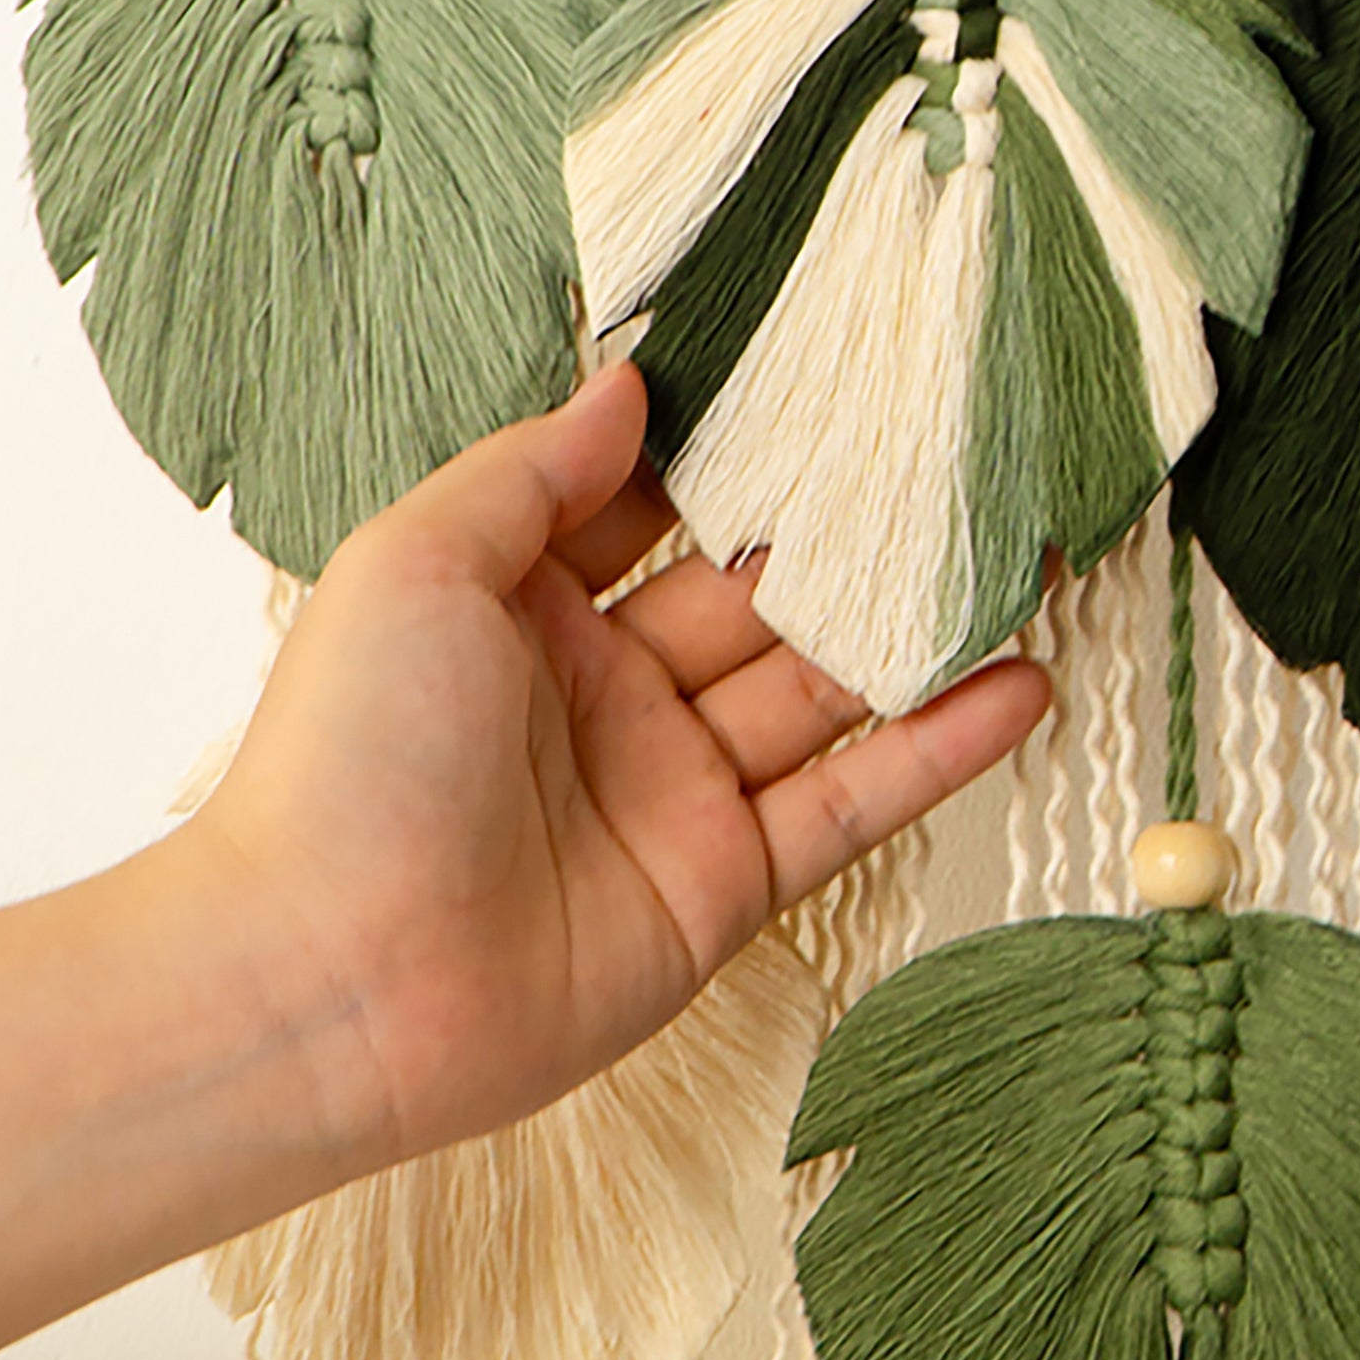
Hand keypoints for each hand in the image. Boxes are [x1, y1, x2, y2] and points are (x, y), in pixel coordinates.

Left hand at [185, 364, 1048, 1175]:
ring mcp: (674, 788)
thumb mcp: (418, 562)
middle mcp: (611, 691)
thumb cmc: (346, 757)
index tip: (832, 377)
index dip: (738, 449)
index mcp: (529, 607)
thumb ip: (535, 471)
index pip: (658, 507)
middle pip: (761, 592)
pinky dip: (940, 749)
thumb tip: (626, 381)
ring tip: (1030, 556)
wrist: (330, 983)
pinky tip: (1022, 688)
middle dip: (855, 532)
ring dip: (924, 629)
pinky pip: (851, 802)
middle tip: (964, 457)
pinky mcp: (725, 882)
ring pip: (824, 688)